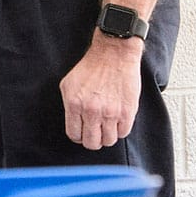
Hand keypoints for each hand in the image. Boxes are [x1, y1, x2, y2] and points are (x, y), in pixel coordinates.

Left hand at [59, 33, 143, 150]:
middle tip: (96, 132)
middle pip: (91, 143)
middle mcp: (91, 111)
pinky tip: (118, 121)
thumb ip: (69, 106)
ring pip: (108, 141)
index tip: (83, 133)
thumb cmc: (92, 66)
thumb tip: (74, 122)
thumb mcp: (69, 84)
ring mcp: (110, 113)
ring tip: (108, 126)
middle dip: (93, 140)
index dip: (79, 136)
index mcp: (74, 104)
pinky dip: (120, 130)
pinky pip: (123, 133)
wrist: (114, 53)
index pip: (74, 135)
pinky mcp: (127, 112)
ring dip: (107, 136)